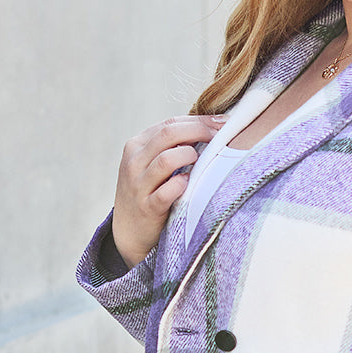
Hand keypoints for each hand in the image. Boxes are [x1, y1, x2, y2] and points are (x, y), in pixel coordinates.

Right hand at [112, 114, 225, 266]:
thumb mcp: (152, 163)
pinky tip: (190, 183)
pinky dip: (181, 185)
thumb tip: (213, 127)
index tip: (223, 123)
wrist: (128, 231)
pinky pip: (166, 193)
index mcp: (137, 145)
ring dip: (190, 156)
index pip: (170, 123)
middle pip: (168, 134)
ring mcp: (138, 185)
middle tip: (220, 137)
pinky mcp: (147, 208)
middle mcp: (134, 162)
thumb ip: (173, 146)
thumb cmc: (149, 191)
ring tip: (202, 161)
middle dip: (199, 131)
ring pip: (166, 160)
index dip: (199, 121)